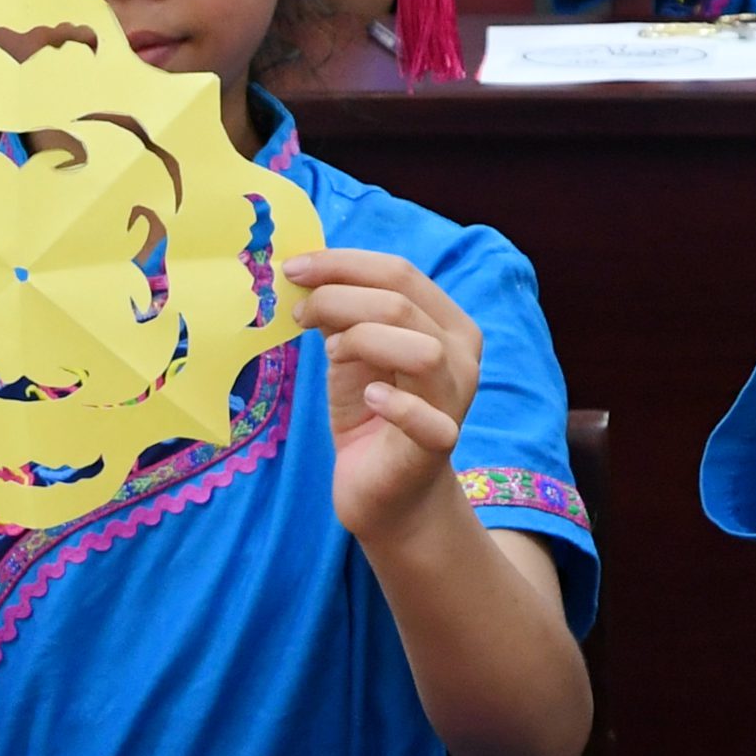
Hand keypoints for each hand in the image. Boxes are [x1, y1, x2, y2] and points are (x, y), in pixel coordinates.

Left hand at [285, 248, 487, 545]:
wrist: (389, 492)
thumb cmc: (373, 415)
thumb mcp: (354, 355)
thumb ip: (344, 315)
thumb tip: (307, 275)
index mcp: (446, 322)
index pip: (401, 272)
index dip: (344, 263)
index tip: (294, 267)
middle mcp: (461, 354)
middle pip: (402, 304)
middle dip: (338, 297)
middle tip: (298, 312)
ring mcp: (455, 399)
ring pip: (421, 351)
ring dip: (364, 341)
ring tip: (333, 354)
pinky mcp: (439, 444)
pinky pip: (428, 420)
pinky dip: (395, 403)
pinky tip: (368, 399)